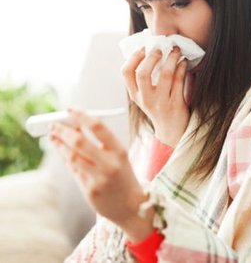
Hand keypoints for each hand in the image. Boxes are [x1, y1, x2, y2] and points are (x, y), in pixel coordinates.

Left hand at [50, 108, 153, 240]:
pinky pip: (73, 170)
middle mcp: (110, 164)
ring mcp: (99, 178)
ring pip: (72, 156)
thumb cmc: (123, 176)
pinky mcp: (90, 191)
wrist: (132, 206)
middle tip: (53, 123)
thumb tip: (75, 126)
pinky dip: (65, 157)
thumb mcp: (118, 156)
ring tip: (53, 136)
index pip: (98, 127)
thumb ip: (99, 143)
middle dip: (63, 130)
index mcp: (119, 151)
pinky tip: (60, 150)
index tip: (69, 109)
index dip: (81, 115)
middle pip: (79, 141)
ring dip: (59, 144)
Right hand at [122, 46, 189, 146]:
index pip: (126, 73)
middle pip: (143, 74)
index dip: (134, 57)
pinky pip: (179, 81)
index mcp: (135, 95)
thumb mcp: (144, 96)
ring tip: (176, 50)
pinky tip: (183, 62)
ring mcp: (161, 102)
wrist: (171, 131)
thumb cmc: (158, 107)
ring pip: (166, 75)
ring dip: (172, 59)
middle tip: (160, 49)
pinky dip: (182, 68)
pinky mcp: (176, 104)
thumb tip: (150, 49)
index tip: (143, 48)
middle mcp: (146, 99)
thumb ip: (143, 78)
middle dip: (152, 57)